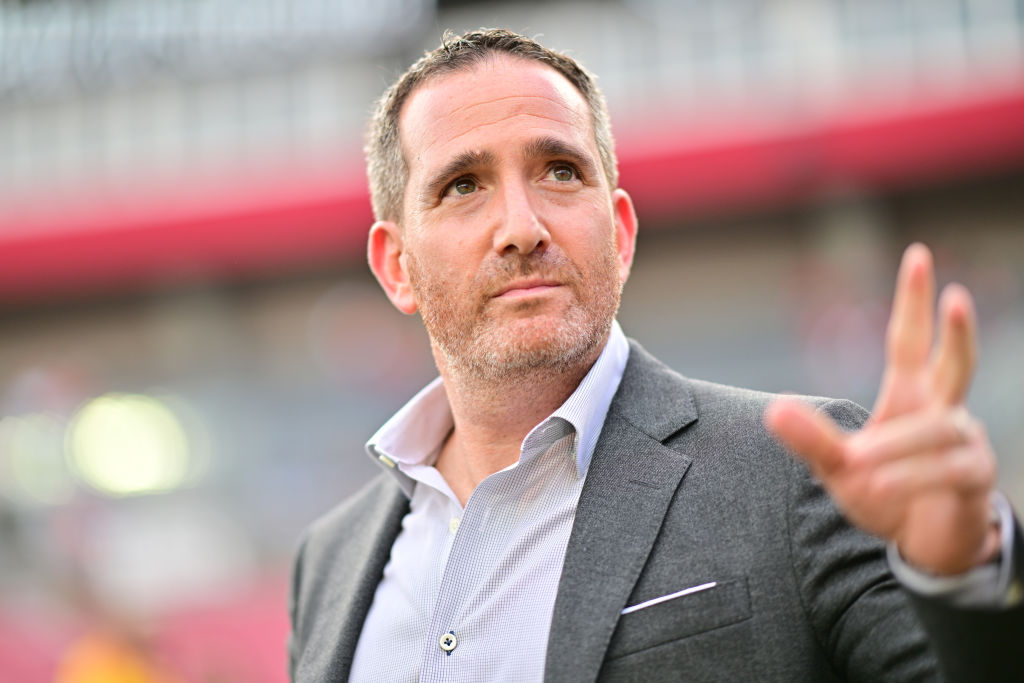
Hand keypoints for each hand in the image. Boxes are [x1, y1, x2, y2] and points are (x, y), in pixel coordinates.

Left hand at [765, 243, 999, 574]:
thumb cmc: (884, 491)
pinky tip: (880, 485)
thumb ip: (810, 440)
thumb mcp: (837, 467)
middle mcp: (943, 410)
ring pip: (935, 430)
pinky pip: (947, 470)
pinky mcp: (974, 478)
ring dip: (893, 448)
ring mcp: (965, 442)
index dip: (914, 300)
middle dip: (956, 329)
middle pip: (955, 362)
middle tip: (955, 293)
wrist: (922, 543)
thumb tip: (772, 411)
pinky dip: (910, 476)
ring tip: (857, 468)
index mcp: (910, 396)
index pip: (911, 340)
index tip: (918, 256)